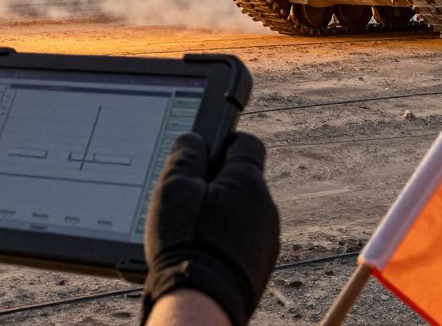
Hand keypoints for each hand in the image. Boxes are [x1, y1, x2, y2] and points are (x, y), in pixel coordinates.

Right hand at [142, 132, 279, 325]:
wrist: (202, 302)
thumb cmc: (187, 242)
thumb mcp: (175, 187)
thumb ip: (186, 155)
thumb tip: (194, 140)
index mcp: (248, 181)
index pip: (246, 143)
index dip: (222, 144)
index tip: (203, 155)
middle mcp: (266, 208)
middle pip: (242, 181)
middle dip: (216, 184)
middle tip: (186, 198)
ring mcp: (266, 240)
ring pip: (242, 213)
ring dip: (221, 215)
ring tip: (190, 232)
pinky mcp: (261, 266)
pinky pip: (243, 242)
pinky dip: (225, 242)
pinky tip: (202, 253)